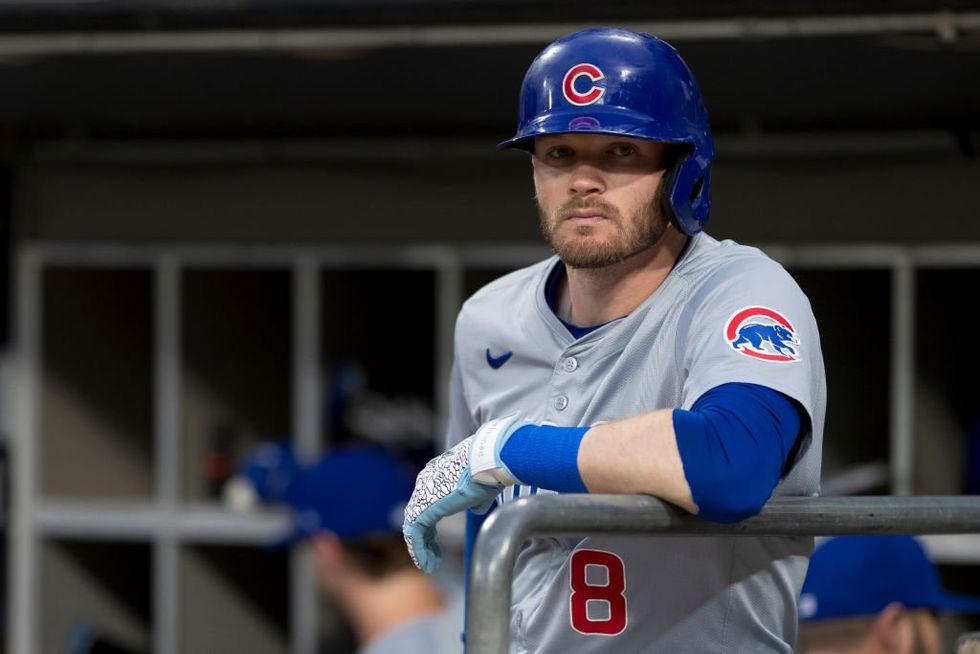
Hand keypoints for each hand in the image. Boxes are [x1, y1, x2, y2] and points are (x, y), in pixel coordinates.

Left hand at [403, 413, 525, 571]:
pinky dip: (419, 550)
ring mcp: (421, 494)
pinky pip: (415, 534)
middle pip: (418, 516)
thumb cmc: (487, 473)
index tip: (437, 544)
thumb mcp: (480, 489)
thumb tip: (476, 509)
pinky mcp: (422, 508)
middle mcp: (424, 482)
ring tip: (430, 565)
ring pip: (414, 527)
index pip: (426, 504)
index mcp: (435, 474)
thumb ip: (475, 500)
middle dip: (425, 540)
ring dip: (421, 549)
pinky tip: (428, 563)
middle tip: (433, 558)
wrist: (486, 464)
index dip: (431, 526)